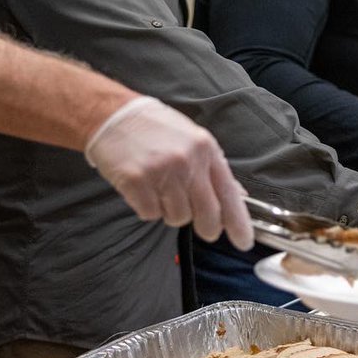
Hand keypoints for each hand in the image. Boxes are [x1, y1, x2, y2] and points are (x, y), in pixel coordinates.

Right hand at [84, 96, 253, 249]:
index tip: (244, 242)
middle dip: (208, 228)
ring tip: (160, 188)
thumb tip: (238, 195)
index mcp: (205, 149)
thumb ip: (213, 168)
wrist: (113, 115)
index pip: (229, 194)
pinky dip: (147, 207)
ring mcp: (162, 173)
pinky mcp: (137, 183)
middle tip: (204, 229)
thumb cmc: (156, 128)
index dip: (238, 223)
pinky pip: (150, 215)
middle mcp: (187, 162)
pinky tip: (143, 188)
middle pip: (207, 214)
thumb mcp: (193, 139)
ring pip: (177, 218)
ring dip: (170, 211)